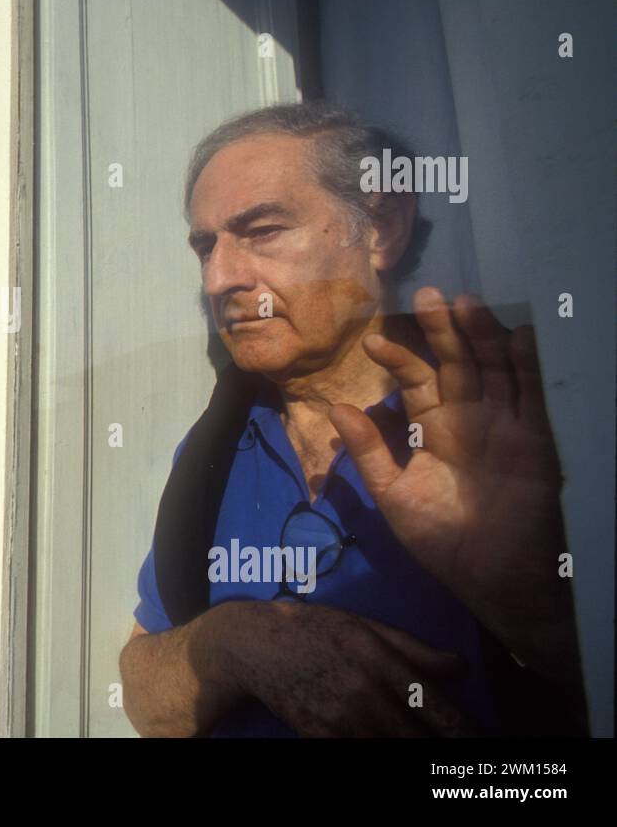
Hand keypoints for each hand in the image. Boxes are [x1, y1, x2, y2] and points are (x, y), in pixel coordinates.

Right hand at [228, 600, 477, 736]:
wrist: (255, 645)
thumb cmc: (314, 629)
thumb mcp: (364, 626)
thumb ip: (414, 649)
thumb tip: (461, 668)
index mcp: (381, 660)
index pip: (436, 706)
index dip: (465, 731)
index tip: (484, 742)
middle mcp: (364, 692)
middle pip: (418, 738)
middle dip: (444, 751)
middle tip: (467, 764)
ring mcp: (341, 719)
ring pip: (390, 749)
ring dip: (410, 750)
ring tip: (428, 754)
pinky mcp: (320, 736)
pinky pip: (358, 754)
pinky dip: (376, 754)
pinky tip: (383, 743)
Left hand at [328, 288, 577, 681]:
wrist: (492, 576)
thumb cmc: (440, 539)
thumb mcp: (393, 494)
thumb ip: (368, 451)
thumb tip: (337, 408)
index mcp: (432, 429)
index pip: (415, 381)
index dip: (398, 358)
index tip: (373, 340)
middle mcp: (468, 419)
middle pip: (456, 363)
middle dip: (442, 331)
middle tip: (426, 295)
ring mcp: (503, 424)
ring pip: (492, 369)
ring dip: (481, 336)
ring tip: (464, 302)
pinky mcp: (534, 438)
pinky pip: (531, 394)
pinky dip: (527, 364)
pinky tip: (517, 333)